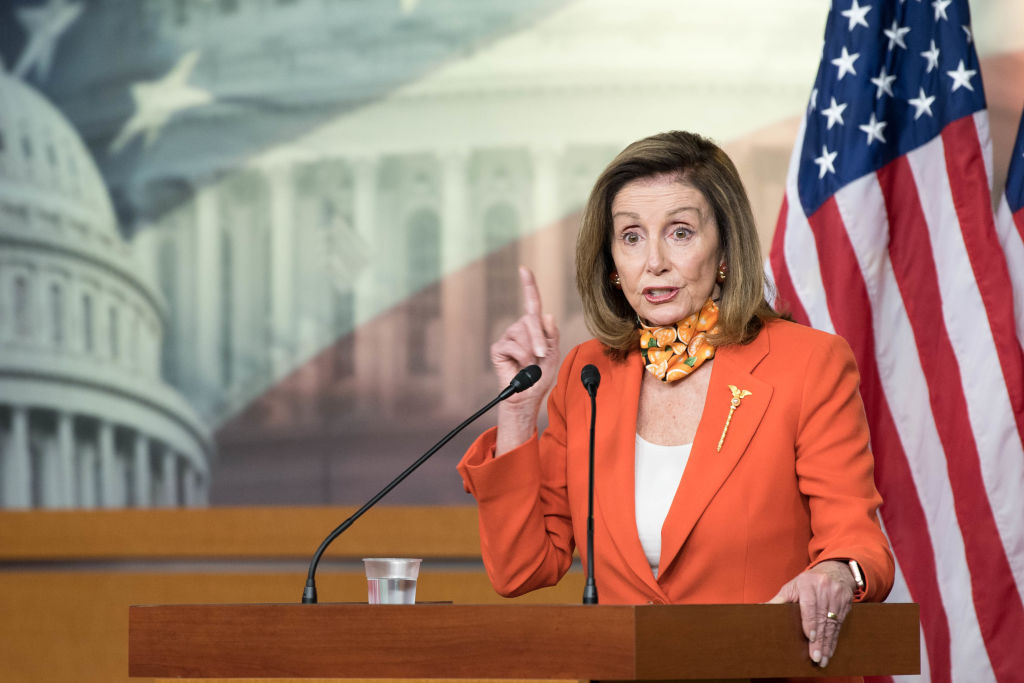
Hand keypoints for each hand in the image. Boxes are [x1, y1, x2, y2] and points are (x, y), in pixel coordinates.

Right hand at [491, 267, 558, 453]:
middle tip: (541, 357)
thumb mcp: (553, 355)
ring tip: (530, 365)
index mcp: (534, 328)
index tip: (524, 269)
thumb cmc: (541, 378)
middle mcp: (520, 329)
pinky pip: (512, 345)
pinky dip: (521, 356)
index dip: (528, 286)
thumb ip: (551, 335)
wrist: (527, 397)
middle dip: (539, 339)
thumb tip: (546, 314)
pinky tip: (520, 366)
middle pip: (530, 320)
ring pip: (522, 334)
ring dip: (531, 351)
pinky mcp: (498, 348)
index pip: (532, 303)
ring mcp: (508, 338)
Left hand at [767, 560, 856, 667]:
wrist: (834, 570)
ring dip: (827, 643)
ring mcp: (837, 596)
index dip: (810, 622)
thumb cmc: (808, 582)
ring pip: (832, 624)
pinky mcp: (846, 603)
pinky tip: (830, 650)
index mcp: (808, 584)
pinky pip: (840, 624)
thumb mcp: (792, 587)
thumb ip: (779, 600)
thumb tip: (759, 609)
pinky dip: (834, 639)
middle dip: (819, 640)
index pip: (810, 605)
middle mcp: (825, 589)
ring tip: (822, 658)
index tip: (810, 637)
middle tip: (815, 656)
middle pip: (821, 618)